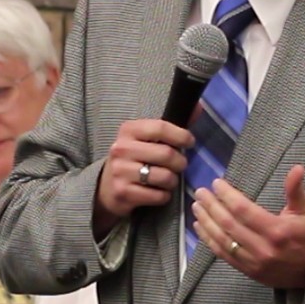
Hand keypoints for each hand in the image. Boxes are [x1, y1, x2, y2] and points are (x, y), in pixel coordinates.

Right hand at [94, 119, 193, 235]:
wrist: (106, 187)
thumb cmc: (133, 158)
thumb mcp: (146, 139)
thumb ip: (172, 125)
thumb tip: (198, 107)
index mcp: (129, 130)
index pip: (160, 128)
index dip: (181, 135)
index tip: (190, 142)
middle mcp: (122, 148)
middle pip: (166, 154)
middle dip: (180, 162)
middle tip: (180, 165)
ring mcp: (121, 171)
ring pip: (165, 177)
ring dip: (173, 181)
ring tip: (168, 179)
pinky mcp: (123, 192)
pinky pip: (158, 196)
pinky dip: (164, 196)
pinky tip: (158, 192)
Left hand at [192, 164, 304, 288]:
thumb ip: (296, 190)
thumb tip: (297, 168)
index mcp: (277, 230)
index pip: (244, 210)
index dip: (227, 196)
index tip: (216, 183)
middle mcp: (263, 247)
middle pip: (229, 224)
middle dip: (212, 206)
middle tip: (200, 192)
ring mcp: (253, 261)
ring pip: (222, 240)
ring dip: (206, 222)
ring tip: (197, 206)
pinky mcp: (247, 271)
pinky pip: (222, 254)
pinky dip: (208, 240)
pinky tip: (199, 226)